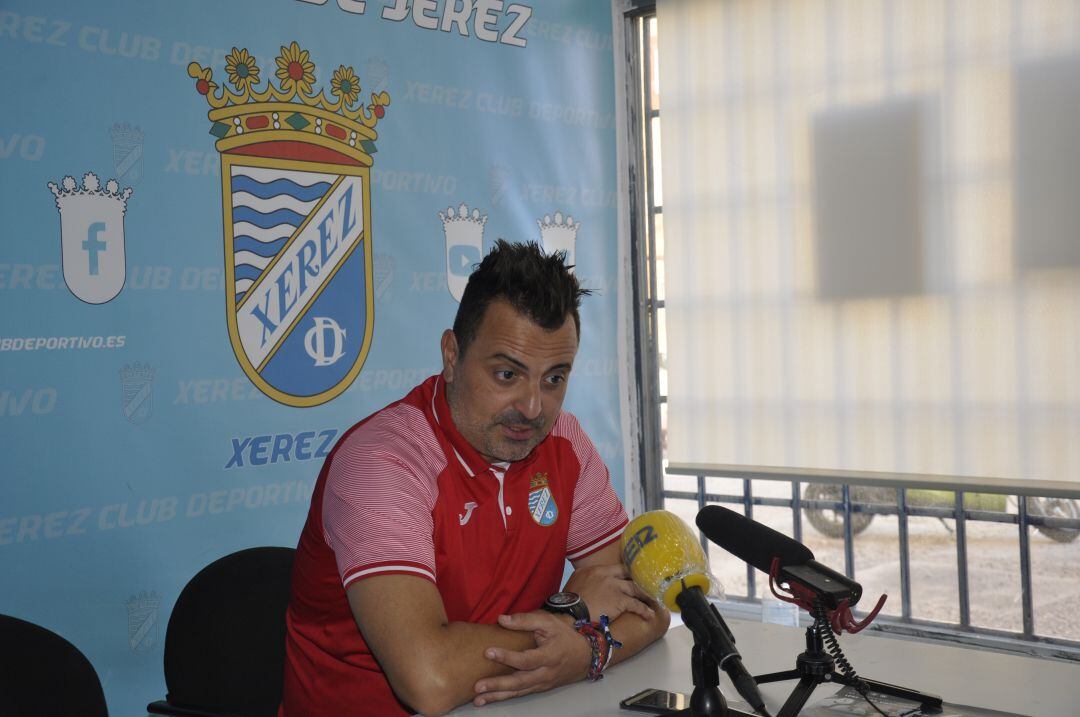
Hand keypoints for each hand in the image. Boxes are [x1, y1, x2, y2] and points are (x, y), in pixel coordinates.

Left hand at [473, 611, 590, 705]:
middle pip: (520, 682)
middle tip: (478, 686)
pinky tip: (489, 699)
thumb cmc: (565, 636)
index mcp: (549, 656)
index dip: (507, 657)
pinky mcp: (539, 688)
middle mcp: (546, 673)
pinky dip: (504, 697)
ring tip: (478, 699)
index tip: (488, 652)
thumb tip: (501, 619)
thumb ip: (525, 620)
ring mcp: (542, 683)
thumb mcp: (549, 622)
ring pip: (518, 692)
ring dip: (497, 696)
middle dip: (498, 685)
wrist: (585, 657)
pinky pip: (520, 694)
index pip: (526, 659)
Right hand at [564, 563, 655, 621]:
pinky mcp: (620, 600)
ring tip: (652, 598)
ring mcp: (614, 586)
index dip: (622, 573)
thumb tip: (586, 587)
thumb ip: (583, 582)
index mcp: (593, 570)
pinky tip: (649, 615)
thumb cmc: (568, 604)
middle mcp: (605, 575)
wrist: (571, 613)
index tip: (629, 576)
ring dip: (644, 594)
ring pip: (635, 587)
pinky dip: (644, 610)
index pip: (612, 568)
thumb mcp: (573, 585)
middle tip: (645, 582)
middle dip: (636, 577)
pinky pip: (636, 604)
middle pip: (627, 572)